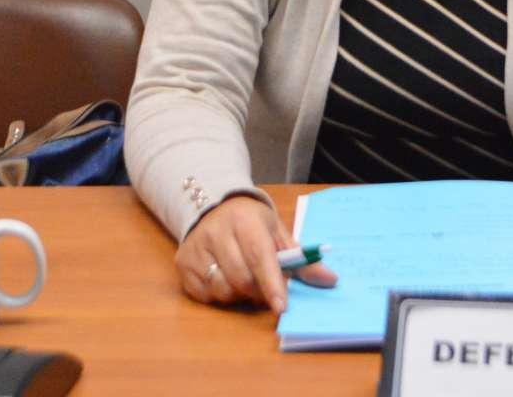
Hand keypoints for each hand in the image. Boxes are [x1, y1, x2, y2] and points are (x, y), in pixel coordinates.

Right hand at [176, 195, 336, 311]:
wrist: (211, 205)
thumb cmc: (250, 222)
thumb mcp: (277, 231)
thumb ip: (301, 257)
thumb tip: (330, 280)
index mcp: (244, 219)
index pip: (259, 255)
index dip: (272, 283)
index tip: (282, 306)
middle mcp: (216, 231)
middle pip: (241, 278)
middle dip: (259, 291)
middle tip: (266, 289)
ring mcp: (195, 248)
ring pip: (223, 290)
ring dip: (240, 295)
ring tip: (245, 280)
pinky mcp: (182, 264)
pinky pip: (205, 295)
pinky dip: (220, 295)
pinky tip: (225, 278)